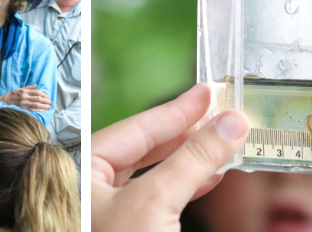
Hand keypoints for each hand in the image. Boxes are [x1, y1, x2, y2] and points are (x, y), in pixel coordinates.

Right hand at [0, 84, 51, 111]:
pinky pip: (32, 110)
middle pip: (37, 99)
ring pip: (35, 105)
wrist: (6, 100)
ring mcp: (24, 104)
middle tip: (50, 102)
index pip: (36, 92)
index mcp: (25, 91)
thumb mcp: (21, 88)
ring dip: (43, 106)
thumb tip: (36, 85)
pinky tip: (43, 110)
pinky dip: (38, 110)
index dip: (43, 94)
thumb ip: (29, 87)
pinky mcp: (23, 108)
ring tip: (48, 107)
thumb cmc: (14, 94)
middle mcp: (24, 97)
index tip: (48, 96)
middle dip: (45, 101)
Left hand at [91, 83, 249, 231]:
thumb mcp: (155, 201)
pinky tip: (208, 178)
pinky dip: (182, 187)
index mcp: (80, 166)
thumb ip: (193, 160)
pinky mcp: (121, 226)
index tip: (206, 93)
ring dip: (189, 160)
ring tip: (221, 144)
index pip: (135, 127)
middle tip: (219, 117)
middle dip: (185, 134)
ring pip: (151, 173)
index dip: (177, 110)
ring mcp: (102, 208)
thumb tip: (230, 124)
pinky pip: (152, 198)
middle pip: (143, 147)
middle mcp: (87, 184)